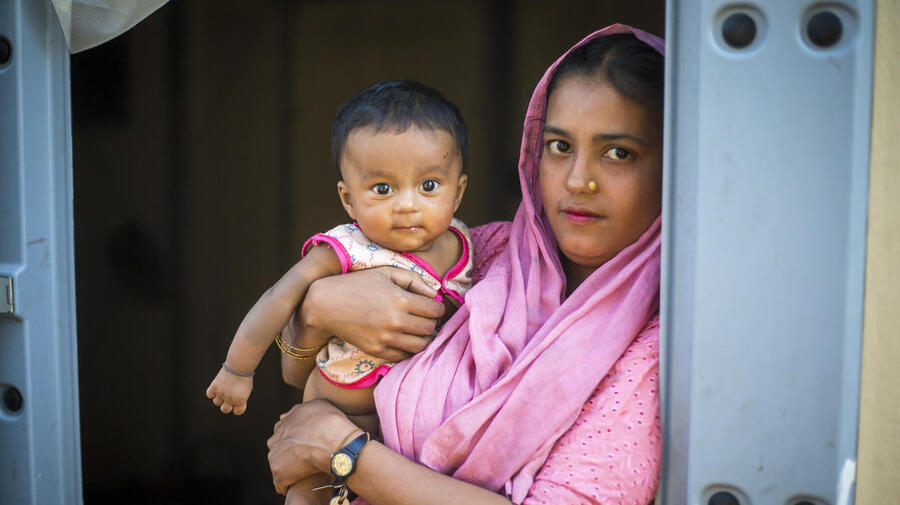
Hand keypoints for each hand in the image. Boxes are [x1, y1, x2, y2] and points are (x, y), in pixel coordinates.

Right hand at [205, 367, 252, 414]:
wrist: (239, 365)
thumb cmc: (244, 377)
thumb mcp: (246, 389)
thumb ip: (239, 399)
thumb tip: (230, 404)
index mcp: (241, 400)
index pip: (238, 412)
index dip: (238, 406)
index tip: (239, 399)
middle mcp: (230, 399)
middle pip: (225, 410)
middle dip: (226, 404)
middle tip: (229, 395)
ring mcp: (222, 393)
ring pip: (216, 402)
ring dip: (219, 397)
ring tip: (224, 387)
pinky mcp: (215, 387)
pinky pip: (210, 394)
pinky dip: (212, 392)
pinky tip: (217, 386)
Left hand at [267, 400, 357, 494]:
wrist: (332, 441)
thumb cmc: (333, 424)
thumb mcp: (323, 405)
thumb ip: (311, 408)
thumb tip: (313, 412)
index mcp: (288, 418)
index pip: (285, 428)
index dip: (297, 437)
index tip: (306, 443)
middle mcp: (278, 433)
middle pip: (279, 444)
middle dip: (289, 450)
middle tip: (305, 457)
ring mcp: (276, 451)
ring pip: (279, 462)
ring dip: (289, 467)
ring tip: (304, 472)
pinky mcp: (278, 469)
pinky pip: (281, 481)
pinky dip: (289, 483)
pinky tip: (300, 483)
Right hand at [302, 267, 444, 361]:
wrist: (326, 305)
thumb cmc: (358, 284)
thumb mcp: (386, 273)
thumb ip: (414, 280)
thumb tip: (435, 294)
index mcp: (400, 300)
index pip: (435, 311)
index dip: (438, 308)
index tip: (433, 306)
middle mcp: (395, 322)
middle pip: (430, 329)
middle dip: (433, 323)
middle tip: (426, 318)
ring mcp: (386, 339)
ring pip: (420, 346)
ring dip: (424, 338)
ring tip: (418, 330)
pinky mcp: (377, 351)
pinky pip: (403, 356)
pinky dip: (409, 349)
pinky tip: (405, 338)